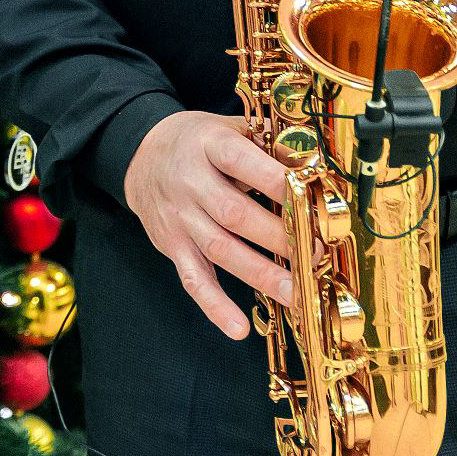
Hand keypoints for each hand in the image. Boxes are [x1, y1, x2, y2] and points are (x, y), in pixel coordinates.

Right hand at [121, 110, 294, 340]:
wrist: (140, 154)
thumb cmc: (196, 143)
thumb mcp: (227, 128)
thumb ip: (267, 144)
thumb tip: (311, 165)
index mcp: (207, 146)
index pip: (240, 162)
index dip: (275, 181)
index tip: (310, 198)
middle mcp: (190, 183)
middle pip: (234, 214)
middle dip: (278, 237)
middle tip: (316, 254)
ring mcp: (179, 218)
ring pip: (220, 250)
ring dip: (261, 275)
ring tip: (297, 294)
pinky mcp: (172, 246)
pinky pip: (193, 279)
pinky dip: (214, 305)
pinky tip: (237, 327)